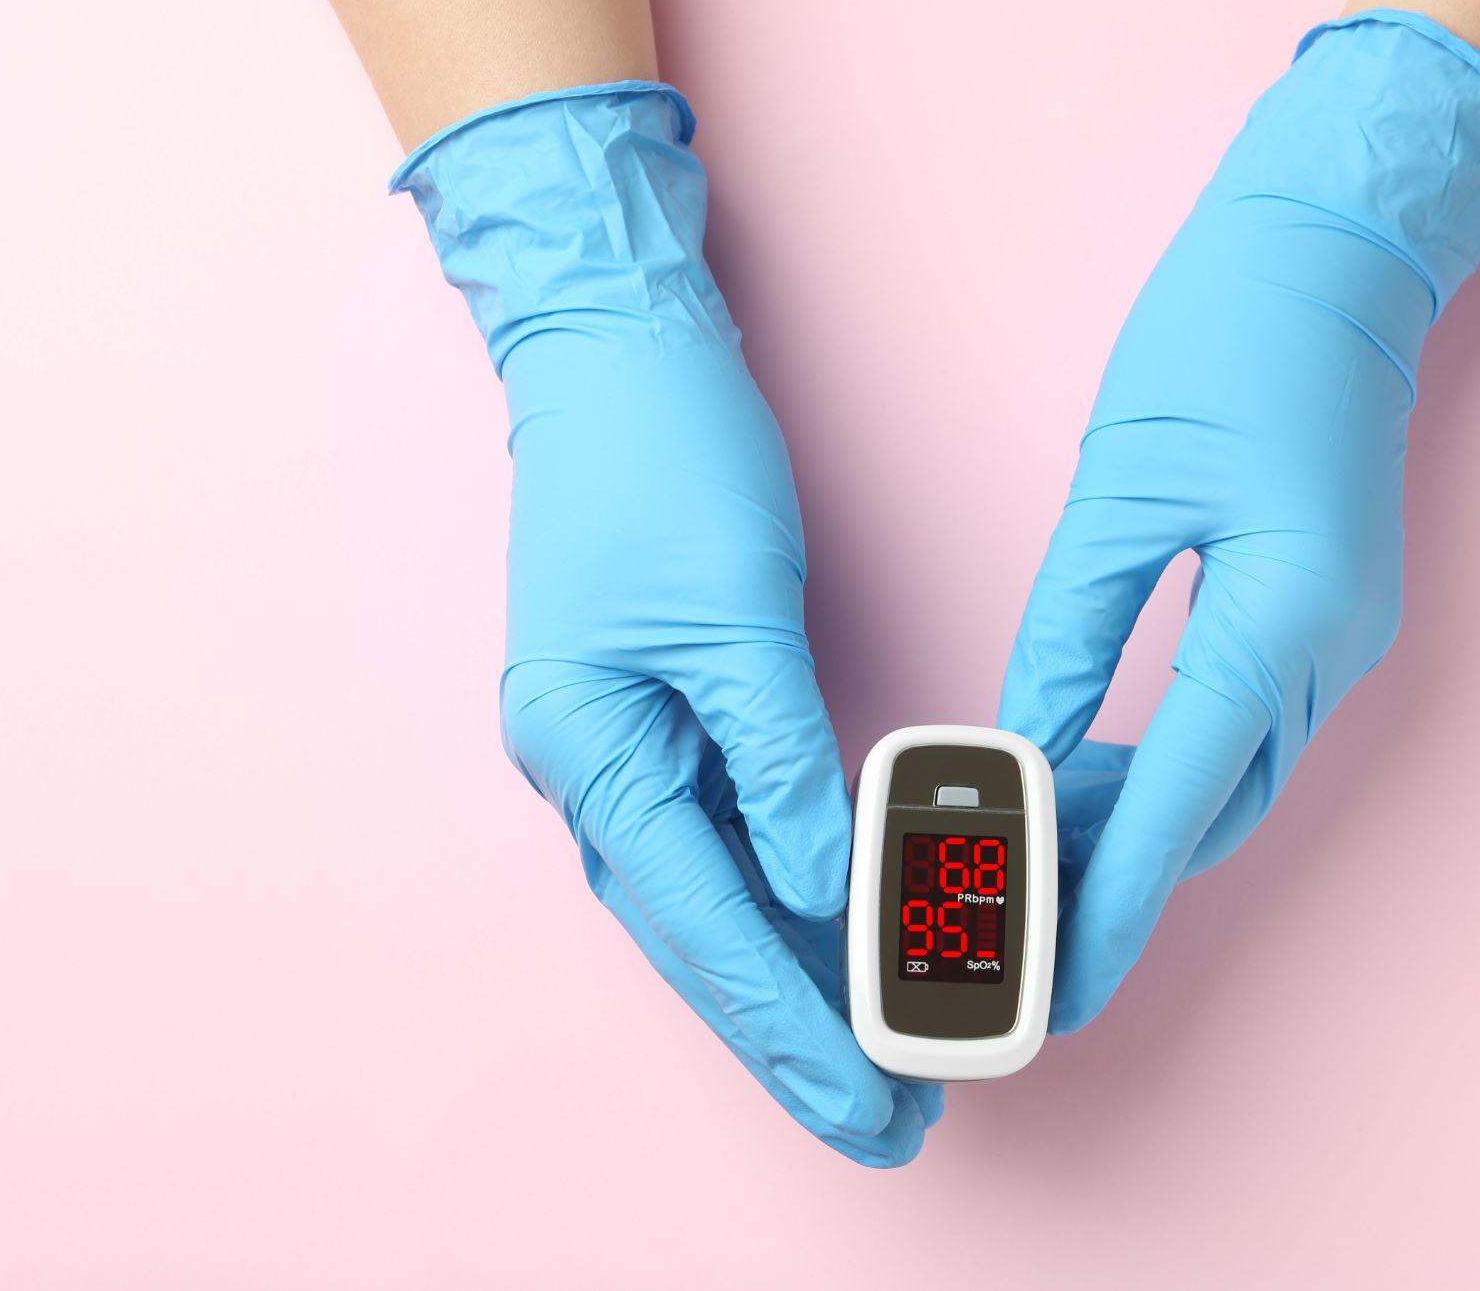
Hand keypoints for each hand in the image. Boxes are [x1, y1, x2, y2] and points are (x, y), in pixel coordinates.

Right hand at [395, 83, 937, 1163]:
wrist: (616, 356)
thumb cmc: (663, 463)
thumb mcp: (732, 613)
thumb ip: (776, 761)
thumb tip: (822, 885)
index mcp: (590, 750)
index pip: (706, 921)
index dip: (793, 1021)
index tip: (870, 1096)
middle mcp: (592, 770)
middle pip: (702, 942)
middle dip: (795, 1039)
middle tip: (888, 1122)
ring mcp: (622, 747)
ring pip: (714, 904)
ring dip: (794, 984)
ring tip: (881, 1061)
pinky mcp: (664, 718)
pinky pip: (727, 842)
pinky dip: (787, 901)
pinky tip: (844, 947)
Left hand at [1001, 13, 1479, 1033]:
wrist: (1334, 250)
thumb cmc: (1229, 337)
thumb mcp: (1123, 489)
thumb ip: (1071, 630)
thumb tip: (1017, 742)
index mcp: (1289, 610)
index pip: (1186, 795)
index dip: (1117, 899)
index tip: (1059, 978)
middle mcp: (1336, 644)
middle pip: (1214, 808)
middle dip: (1115, 876)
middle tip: (1010, 920)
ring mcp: (1343, 634)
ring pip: (1231, 776)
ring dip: (1134, 822)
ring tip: (1024, 848)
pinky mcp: (1323, 612)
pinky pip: (1242, 725)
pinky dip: (1165, 763)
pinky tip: (1086, 769)